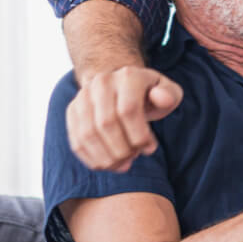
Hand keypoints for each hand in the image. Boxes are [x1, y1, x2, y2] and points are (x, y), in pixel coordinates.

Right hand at [66, 67, 183, 171]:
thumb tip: (162, 98)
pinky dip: (91, 158)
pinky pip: (76, 140)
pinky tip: (107, 165)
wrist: (120, 86)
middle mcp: (101, 82)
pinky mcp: (72, 111)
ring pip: (87, 134)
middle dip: (122, 149)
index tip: (149, 149)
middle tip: (134, 157)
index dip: (138, 135)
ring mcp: (83, 96)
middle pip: (106, 123)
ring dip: (106, 157)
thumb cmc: (148, 94)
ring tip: (122, 164)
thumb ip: (169, 95)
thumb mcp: (167, 91)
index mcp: (128, 76)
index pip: (128, 110)